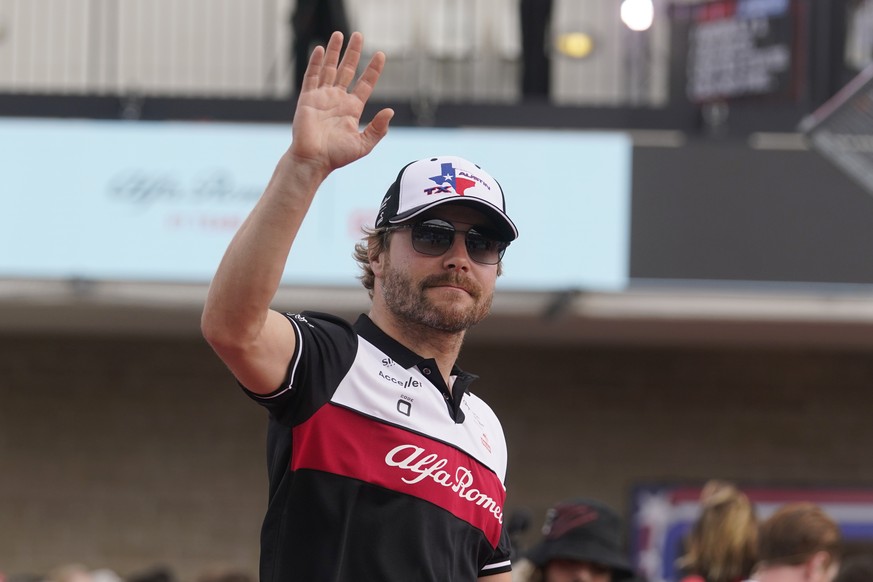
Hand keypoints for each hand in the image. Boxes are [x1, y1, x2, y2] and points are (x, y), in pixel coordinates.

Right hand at [289, 31, 393, 175]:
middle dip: (353, 53)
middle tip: (358, 35)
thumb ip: (377, 129)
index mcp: (352, 109)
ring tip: (339, 34)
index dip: (373, 69)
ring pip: (330, 68)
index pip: (365, 84)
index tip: (381, 55)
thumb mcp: (363, 144)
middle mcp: (337, 99)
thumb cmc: (337, 156)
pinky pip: (312, 76)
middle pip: (347, 70)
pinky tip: (320, 49)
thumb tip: (390, 111)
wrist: (313, 160)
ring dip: (334, 51)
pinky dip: (316, 62)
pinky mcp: (307, 98)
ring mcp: (322, 97)